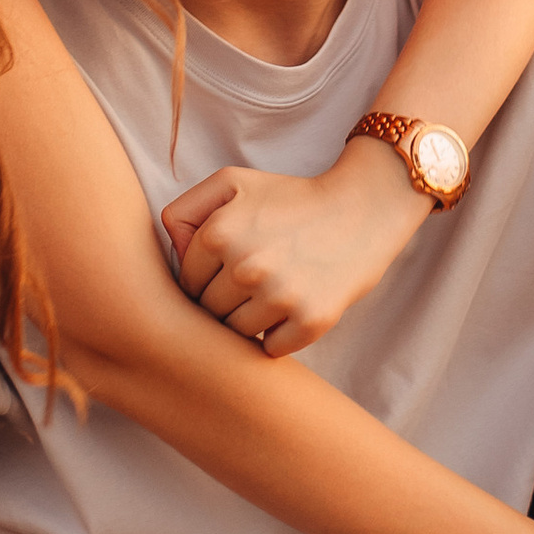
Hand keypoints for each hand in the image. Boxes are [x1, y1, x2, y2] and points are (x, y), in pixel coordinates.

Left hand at [161, 135, 425, 356]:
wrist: (362, 209)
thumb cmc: (290, 197)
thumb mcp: (232, 183)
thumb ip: (185, 211)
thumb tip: (172, 256)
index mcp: (218, 233)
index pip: (187, 283)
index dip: (206, 278)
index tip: (230, 266)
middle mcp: (246, 267)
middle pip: (208, 312)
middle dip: (225, 301)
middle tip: (254, 280)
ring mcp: (280, 297)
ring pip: (236, 335)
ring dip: (250, 321)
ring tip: (273, 292)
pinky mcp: (311, 322)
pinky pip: (270, 350)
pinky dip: (278, 337)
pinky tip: (292, 309)